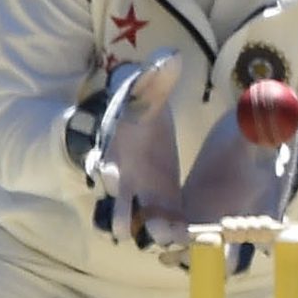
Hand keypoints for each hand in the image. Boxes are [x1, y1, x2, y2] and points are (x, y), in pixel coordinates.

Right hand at [83, 54, 185, 244]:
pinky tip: (196, 240)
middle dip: (127, 217)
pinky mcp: (163, 205)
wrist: (140, 121)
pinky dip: (178, 234)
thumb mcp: (145, 90)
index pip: (101, 166)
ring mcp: (142, 197)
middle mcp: (121, 182)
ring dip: (155, 232)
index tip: (110, 178)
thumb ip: (156, 78)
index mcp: (112, 152)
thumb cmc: (137, 107)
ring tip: (175, 239)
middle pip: (117, 206)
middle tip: (142, 227)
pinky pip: (167, 225)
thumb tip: (171, 57)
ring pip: (142, 224)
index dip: (104, 174)